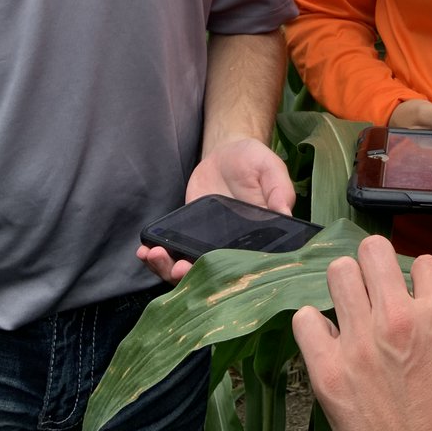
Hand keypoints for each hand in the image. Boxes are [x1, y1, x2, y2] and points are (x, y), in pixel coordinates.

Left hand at [137, 138, 295, 284]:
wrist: (227, 152)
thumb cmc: (254, 161)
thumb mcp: (271, 168)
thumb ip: (279, 189)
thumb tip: (286, 213)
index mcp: (256, 241)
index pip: (243, 269)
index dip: (225, 279)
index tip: (208, 274)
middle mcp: (230, 248)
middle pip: (210, 276)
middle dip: (189, 278)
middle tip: (178, 268)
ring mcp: (207, 244)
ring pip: (188, 269)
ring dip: (168, 269)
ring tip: (155, 256)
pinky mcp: (188, 235)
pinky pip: (174, 252)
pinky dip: (158, 256)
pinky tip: (145, 250)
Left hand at [293, 235, 431, 430]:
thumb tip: (422, 301)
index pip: (423, 261)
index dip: (418, 278)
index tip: (413, 293)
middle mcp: (398, 318)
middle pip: (373, 250)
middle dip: (376, 264)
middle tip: (376, 286)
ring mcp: (359, 342)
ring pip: (339, 272)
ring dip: (346, 287)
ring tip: (351, 308)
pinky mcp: (328, 371)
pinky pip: (305, 319)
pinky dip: (314, 326)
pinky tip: (328, 340)